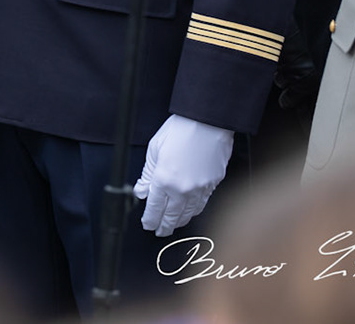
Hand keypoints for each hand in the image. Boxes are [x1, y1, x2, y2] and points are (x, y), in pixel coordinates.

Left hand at [134, 114, 233, 235]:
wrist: (207, 123)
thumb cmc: (179, 131)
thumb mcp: (154, 150)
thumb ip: (147, 174)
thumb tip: (141, 191)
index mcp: (164, 179)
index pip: (155, 208)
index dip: (150, 220)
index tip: (147, 225)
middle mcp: (182, 189)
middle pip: (172, 216)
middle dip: (164, 226)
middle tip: (159, 231)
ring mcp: (200, 189)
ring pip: (189, 213)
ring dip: (179, 221)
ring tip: (173, 224)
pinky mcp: (213, 184)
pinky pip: (202, 204)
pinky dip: (194, 211)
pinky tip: (189, 211)